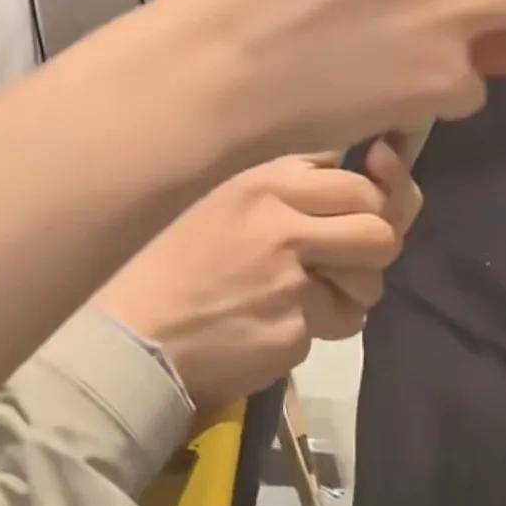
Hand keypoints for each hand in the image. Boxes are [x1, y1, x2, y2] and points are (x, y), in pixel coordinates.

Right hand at [92, 143, 416, 411]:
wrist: (127, 338)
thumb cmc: (164, 260)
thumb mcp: (217, 198)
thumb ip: (279, 188)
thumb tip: (353, 174)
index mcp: (262, 179)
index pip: (348, 168)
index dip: (369, 183)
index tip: (363, 196)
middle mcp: (282, 220)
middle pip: (378, 219)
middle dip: (377, 239)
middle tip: (350, 255)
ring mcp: (291, 278)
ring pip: (372, 277)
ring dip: (355, 287)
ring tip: (314, 292)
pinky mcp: (294, 330)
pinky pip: (340, 322)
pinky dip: (321, 326)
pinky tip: (281, 323)